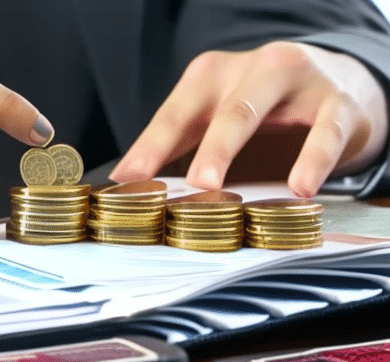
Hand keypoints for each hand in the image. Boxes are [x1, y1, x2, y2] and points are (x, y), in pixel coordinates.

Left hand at [110, 41, 387, 196]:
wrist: (336, 89)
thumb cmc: (266, 115)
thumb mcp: (221, 125)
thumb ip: (188, 152)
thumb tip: (142, 191)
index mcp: (211, 79)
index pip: (174, 116)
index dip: (148, 149)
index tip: (125, 181)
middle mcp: (248, 71)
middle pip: (213, 111)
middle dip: (190, 149)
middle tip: (177, 184)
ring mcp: (292, 80)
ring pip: (253, 111)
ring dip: (228, 148)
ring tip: (213, 186)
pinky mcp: (335, 101)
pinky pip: (324, 130)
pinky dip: (312, 159)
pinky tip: (300, 187)